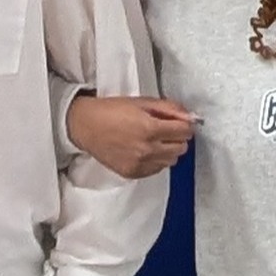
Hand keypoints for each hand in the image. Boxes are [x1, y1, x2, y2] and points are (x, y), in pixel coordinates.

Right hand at [66, 95, 195, 177]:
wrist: (86, 126)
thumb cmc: (112, 111)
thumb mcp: (142, 102)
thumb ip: (169, 108)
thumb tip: (190, 117)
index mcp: (149, 128)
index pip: (185, 132)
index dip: (184, 125)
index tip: (179, 122)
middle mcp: (146, 149)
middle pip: (181, 148)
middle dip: (177, 138)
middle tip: (165, 130)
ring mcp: (139, 164)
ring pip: (171, 161)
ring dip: (168, 150)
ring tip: (153, 140)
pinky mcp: (132, 173)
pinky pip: (157, 169)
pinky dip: (156, 160)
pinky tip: (144, 150)